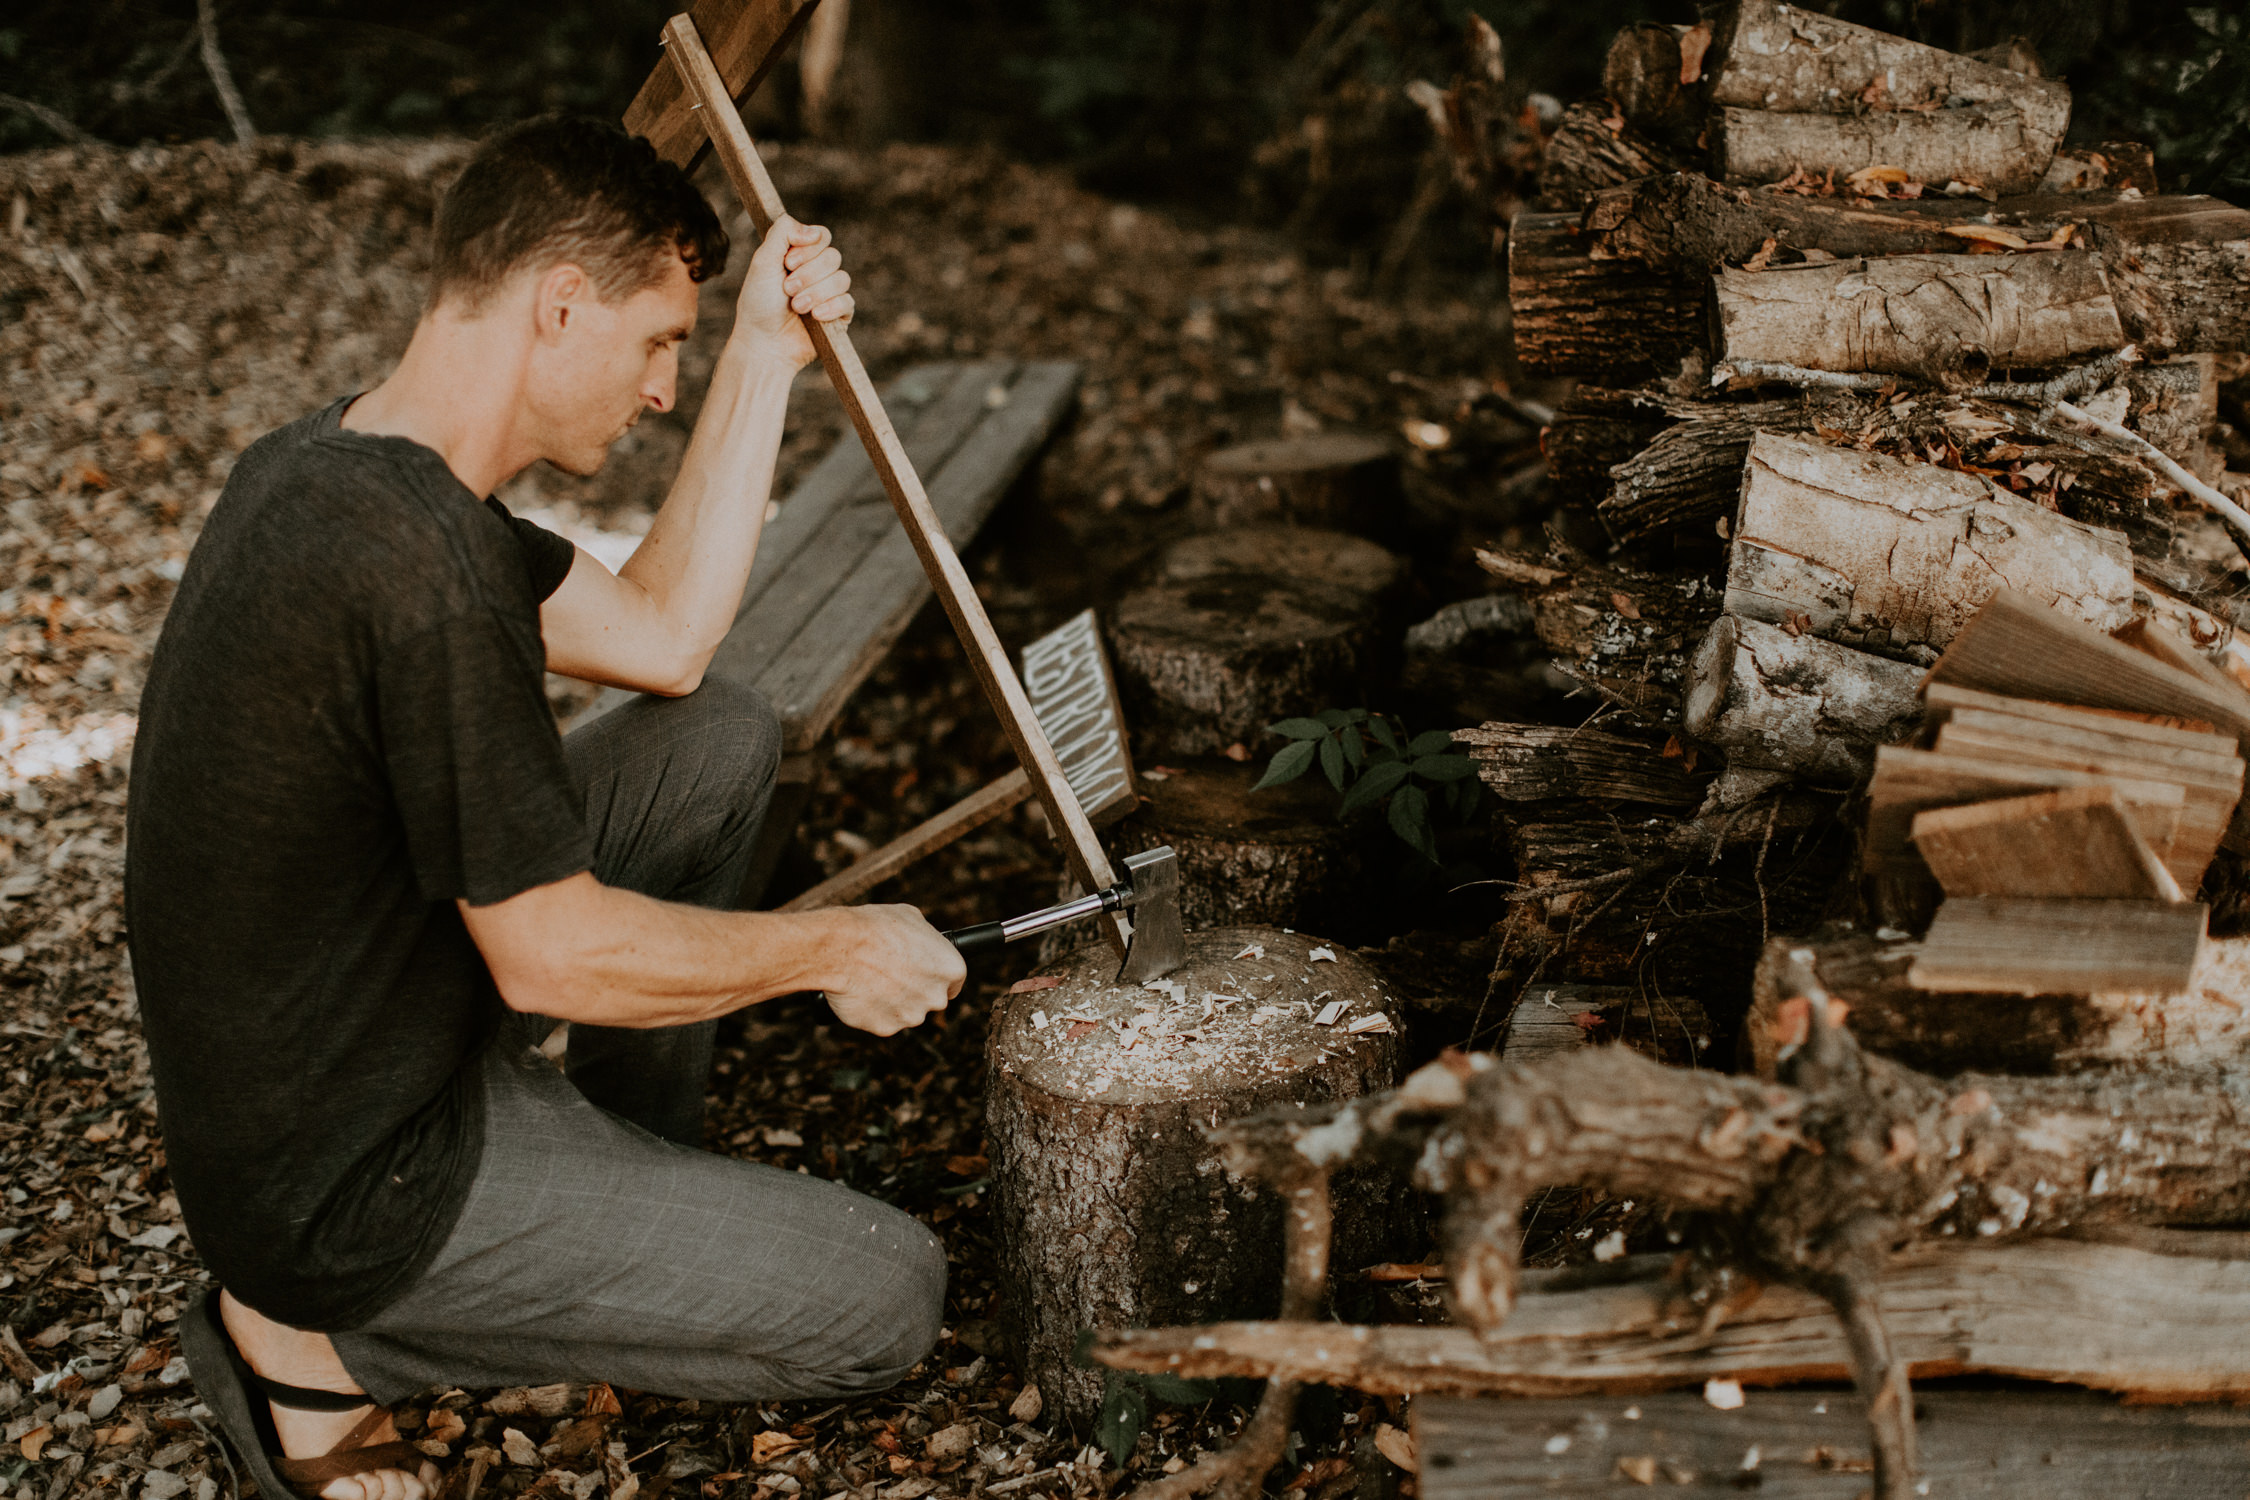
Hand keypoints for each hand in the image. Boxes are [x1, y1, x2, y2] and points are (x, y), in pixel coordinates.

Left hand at [730, 216, 852, 369]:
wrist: (764, 343)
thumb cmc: (758, 304)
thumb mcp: (763, 261)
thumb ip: (783, 232)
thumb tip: (814, 231)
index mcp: (799, 256)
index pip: (822, 236)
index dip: (808, 248)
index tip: (788, 263)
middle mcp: (816, 272)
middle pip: (833, 256)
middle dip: (809, 274)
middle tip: (787, 289)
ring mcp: (830, 294)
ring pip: (842, 278)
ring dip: (816, 292)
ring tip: (797, 307)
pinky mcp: (839, 316)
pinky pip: (848, 302)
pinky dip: (830, 307)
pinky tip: (815, 316)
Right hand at [820, 904, 963, 1035]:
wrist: (841, 948)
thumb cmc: (874, 928)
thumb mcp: (910, 918)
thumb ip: (926, 938)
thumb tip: (923, 942)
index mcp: (951, 968)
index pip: (954, 982)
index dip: (936, 977)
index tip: (924, 974)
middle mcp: (936, 997)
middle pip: (930, 999)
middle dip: (915, 990)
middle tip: (892, 973)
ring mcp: (912, 1015)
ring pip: (906, 1012)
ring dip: (893, 1001)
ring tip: (872, 979)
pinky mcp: (886, 1028)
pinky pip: (882, 1021)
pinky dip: (872, 1011)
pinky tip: (861, 991)